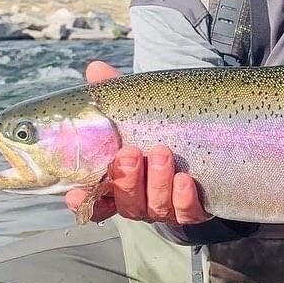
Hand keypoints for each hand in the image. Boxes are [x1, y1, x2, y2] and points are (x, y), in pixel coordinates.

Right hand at [63, 61, 211, 224]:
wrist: (206, 140)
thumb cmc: (159, 128)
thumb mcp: (137, 110)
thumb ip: (115, 94)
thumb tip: (96, 69)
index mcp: (119, 182)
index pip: (95, 201)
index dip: (84, 202)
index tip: (77, 193)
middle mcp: (141, 200)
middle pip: (127, 203)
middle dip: (127, 180)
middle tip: (131, 153)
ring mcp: (166, 206)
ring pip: (156, 207)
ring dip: (157, 182)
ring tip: (162, 153)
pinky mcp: (194, 209)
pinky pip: (187, 213)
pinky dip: (184, 199)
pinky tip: (185, 180)